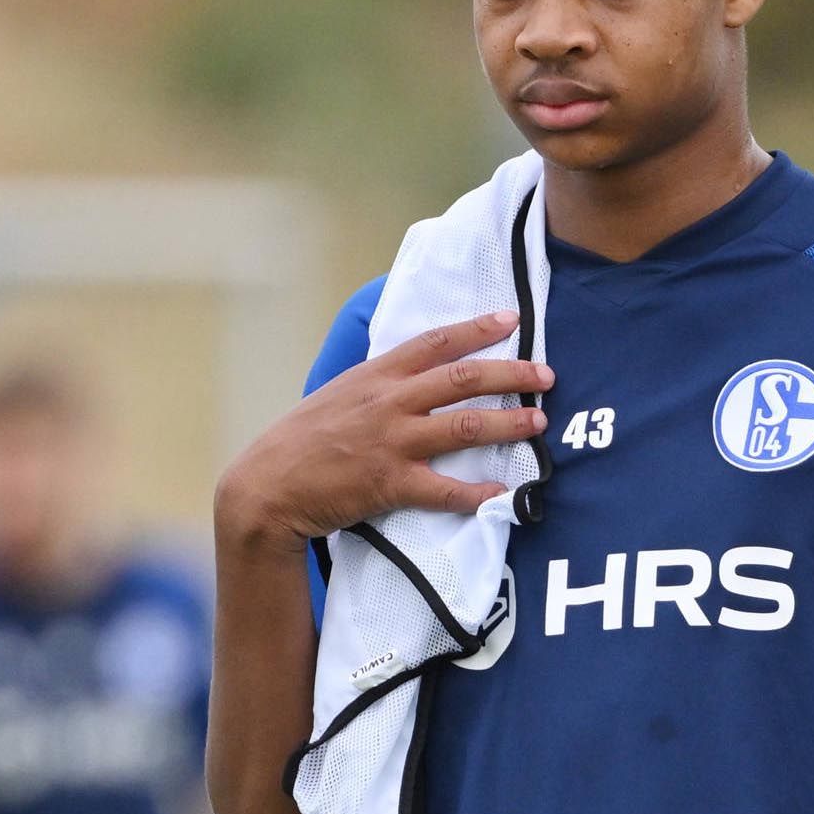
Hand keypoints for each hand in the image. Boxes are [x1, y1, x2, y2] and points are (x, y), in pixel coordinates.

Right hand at [208, 314, 548, 553]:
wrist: (268, 485)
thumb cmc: (303, 441)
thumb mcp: (340, 395)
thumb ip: (380, 384)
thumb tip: (417, 377)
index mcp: (376, 375)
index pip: (436, 342)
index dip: (477, 328)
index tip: (512, 318)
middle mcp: (388, 402)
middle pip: (462, 379)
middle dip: (510, 373)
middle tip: (546, 376)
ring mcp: (390, 442)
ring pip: (462, 427)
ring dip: (507, 424)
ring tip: (539, 424)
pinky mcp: (388, 483)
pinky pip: (443, 489)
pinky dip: (475, 494)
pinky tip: (501, 495)